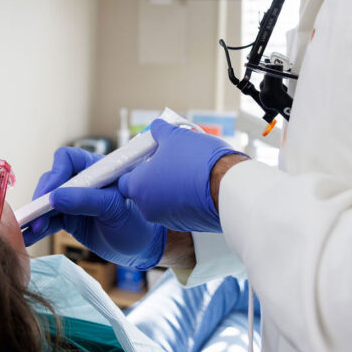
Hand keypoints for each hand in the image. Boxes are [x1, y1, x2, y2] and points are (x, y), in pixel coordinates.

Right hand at [24, 147, 165, 270]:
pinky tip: (26, 238)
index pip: (68, 159)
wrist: (144, 249)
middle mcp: (82, 181)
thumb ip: (88, 201)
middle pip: (52, 181)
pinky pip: (49, 221)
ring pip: (46, 202)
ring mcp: (74, 200)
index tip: (51, 193)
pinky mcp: (69, 219)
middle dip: (41, 198)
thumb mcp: (116, 209)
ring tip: (25, 232)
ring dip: (35, 215)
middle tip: (35, 217)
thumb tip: (55, 198)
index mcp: (97, 169)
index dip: (56, 173)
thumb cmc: (139, 222)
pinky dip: (37, 229)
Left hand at [118, 119, 244, 232]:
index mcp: (138, 187)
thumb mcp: (175, 136)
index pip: (124, 179)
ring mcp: (166, 218)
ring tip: (187, 169)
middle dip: (154, 176)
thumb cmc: (197, 160)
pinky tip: (197, 184)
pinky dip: (183, 198)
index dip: (134, 166)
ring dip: (169, 187)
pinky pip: (178, 209)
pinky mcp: (186, 224)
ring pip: (161, 200)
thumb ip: (159, 132)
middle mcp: (147, 207)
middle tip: (168, 160)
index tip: (145, 157)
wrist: (228, 187)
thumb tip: (156, 127)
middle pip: (143, 190)